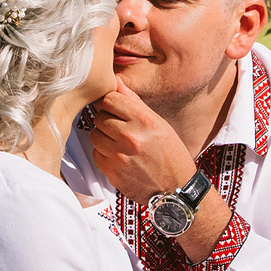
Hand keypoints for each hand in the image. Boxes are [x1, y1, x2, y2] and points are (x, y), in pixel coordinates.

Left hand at [88, 83, 197, 201]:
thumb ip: (134, 102)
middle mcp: (131, 137)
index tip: (116, 110)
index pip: (110, 99)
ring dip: (103, 138)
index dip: (111, 103)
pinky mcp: (113, 172)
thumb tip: (116, 82)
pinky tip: (119, 157)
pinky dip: (104, 155)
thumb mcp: (159, 124)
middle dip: (107, 121)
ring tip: (120, 144)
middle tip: (120, 129)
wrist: (176, 189)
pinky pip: (96, 155)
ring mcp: (120, 156)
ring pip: (94, 135)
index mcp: (145, 120)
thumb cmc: (171, 154)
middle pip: (99, 117)